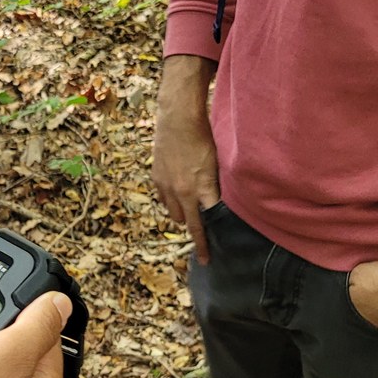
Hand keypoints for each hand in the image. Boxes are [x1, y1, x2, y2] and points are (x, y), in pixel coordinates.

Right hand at [152, 55, 220, 261]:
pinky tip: (180, 191)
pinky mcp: (156, 177)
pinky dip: (172, 200)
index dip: (204, 244)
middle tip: (201, 233)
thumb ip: (217, 188)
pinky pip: (164, 199)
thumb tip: (221, 207)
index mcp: (198, 190)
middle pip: (186, 222)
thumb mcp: (216, 164)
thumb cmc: (203, 137)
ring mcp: (165, 185)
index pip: (203, 225)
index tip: (205, 260)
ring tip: (191, 206)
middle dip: (193, 228)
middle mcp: (180, 192)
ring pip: (173, 212)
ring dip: (183, 214)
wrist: (177, 118)